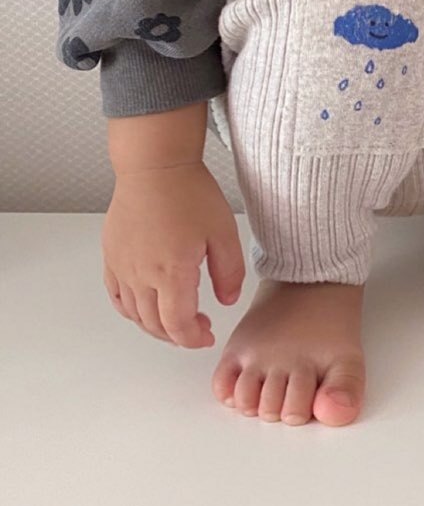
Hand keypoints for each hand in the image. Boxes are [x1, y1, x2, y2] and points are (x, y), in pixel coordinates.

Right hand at [102, 162, 244, 347]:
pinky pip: (117, 296)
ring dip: (155, 325)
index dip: (193, 338)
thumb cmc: (190, 193)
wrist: (155, 166)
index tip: (207, 336)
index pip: (178, 325)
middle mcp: (142, 275)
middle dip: (178, 335)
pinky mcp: (111, 256)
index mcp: (172, 273)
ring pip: (134, 314)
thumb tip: (226, 301)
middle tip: (198, 327)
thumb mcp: (224, 233)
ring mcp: (122, 267)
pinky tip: (146, 306)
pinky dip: (131, 310)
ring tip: (176, 319)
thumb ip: (229, 272)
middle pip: (154, 324)